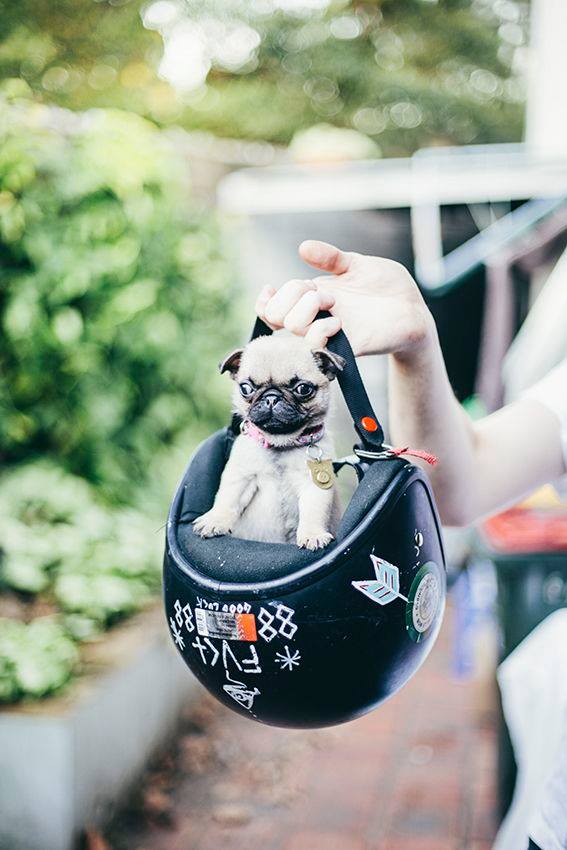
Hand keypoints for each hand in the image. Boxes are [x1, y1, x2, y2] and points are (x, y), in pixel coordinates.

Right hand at [255, 240, 434, 358]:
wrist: (413, 308)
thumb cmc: (385, 287)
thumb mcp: (355, 264)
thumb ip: (330, 257)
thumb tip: (303, 247)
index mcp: (313, 299)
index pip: (273, 309)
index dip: (265, 301)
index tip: (271, 288)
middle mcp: (316, 318)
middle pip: (279, 316)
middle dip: (291, 295)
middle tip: (319, 292)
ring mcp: (330, 334)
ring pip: (295, 329)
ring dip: (306, 309)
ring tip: (332, 303)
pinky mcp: (346, 348)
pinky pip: (318, 347)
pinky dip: (321, 331)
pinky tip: (339, 321)